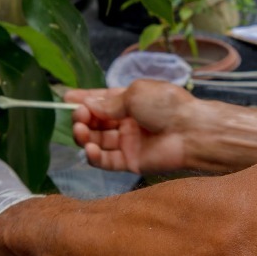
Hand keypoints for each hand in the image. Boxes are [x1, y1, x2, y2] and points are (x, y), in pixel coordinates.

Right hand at [64, 80, 203, 174]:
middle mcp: (127, 122)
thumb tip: (88, 106)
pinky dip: (94, 156)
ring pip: (98, 141)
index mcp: (130, 101)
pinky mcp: (130, 162)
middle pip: (96, 122)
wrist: (191, 131)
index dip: (83, 99)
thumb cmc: (166, 105)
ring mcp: (128, 143)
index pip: (101, 100)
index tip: (65, 98)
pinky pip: (106, 161)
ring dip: (84, 136)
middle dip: (83, 118)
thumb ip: (109, 103)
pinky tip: (89, 148)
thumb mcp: (135, 94)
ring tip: (80, 130)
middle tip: (78, 116)